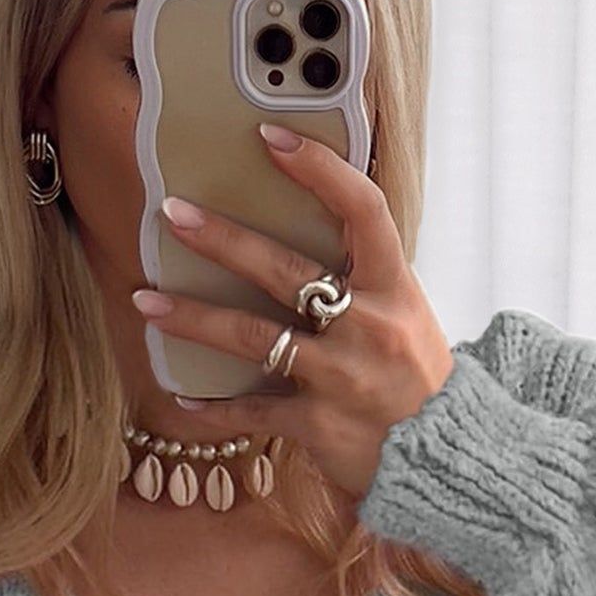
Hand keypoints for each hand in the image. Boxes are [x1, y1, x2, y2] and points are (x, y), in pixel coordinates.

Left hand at [130, 124, 456, 500]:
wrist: (448, 456)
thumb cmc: (418, 378)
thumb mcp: (406, 315)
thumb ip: (364, 277)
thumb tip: (313, 223)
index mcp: (394, 289)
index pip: (362, 211)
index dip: (319, 170)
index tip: (271, 138)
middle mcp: (368, 327)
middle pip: (285, 271)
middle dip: (223, 240)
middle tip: (173, 214)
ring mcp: (341, 378)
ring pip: (255, 338)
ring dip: (194, 319)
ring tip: (147, 301)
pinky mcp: (318, 424)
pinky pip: (252, 412)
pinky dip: (213, 410)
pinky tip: (182, 398)